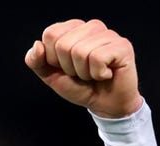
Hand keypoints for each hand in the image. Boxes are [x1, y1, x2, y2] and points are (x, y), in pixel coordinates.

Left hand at [25, 19, 143, 117]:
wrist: (104, 104)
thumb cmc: (80, 87)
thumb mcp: (51, 75)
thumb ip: (36, 61)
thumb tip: (37, 45)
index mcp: (73, 28)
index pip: (50, 34)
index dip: (53, 59)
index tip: (66, 67)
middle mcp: (91, 27)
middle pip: (64, 45)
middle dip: (69, 68)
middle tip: (82, 73)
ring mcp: (108, 34)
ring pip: (81, 52)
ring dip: (84, 73)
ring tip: (94, 74)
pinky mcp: (122, 46)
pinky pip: (98, 58)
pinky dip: (98, 74)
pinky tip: (106, 74)